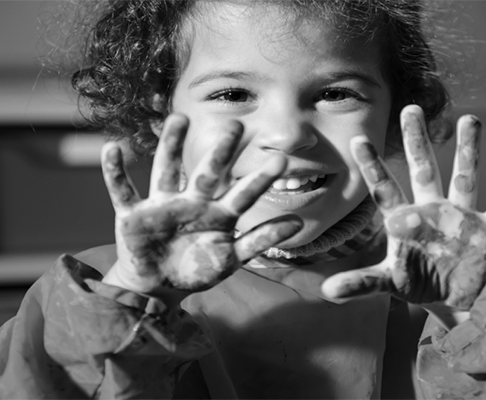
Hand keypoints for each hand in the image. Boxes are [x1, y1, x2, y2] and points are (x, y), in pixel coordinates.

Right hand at [99, 115, 304, 304]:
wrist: (158, 287)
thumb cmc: (198, 269)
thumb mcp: (232, 258)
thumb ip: (261, 240)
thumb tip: (298, 223)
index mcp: (219, 214)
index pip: (244, 194)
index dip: (261, 180)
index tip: (281, 161)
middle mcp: (192, 202)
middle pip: (208, 173)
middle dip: (221, 151)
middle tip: (236, 124)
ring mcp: (161, 206)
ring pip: (166, 170)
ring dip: (171, 146)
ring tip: (178, 118)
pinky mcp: (132, 215)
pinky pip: (121, 190)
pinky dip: (115, 171)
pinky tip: (113, 148)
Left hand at [321, 106, 485, 314]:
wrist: (457, 299)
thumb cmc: (420, 283)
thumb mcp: (389, 283)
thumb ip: (361, 283)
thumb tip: (326, 292)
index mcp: (406, 221)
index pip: (385, 189)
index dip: (374, 166)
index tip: (359, 139)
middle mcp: (433, 210)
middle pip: (424, 170)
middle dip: (417, 141)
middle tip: (411, 109)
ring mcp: (463, 217)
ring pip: (465, 177)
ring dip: (469, 150)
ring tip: (471, 119)